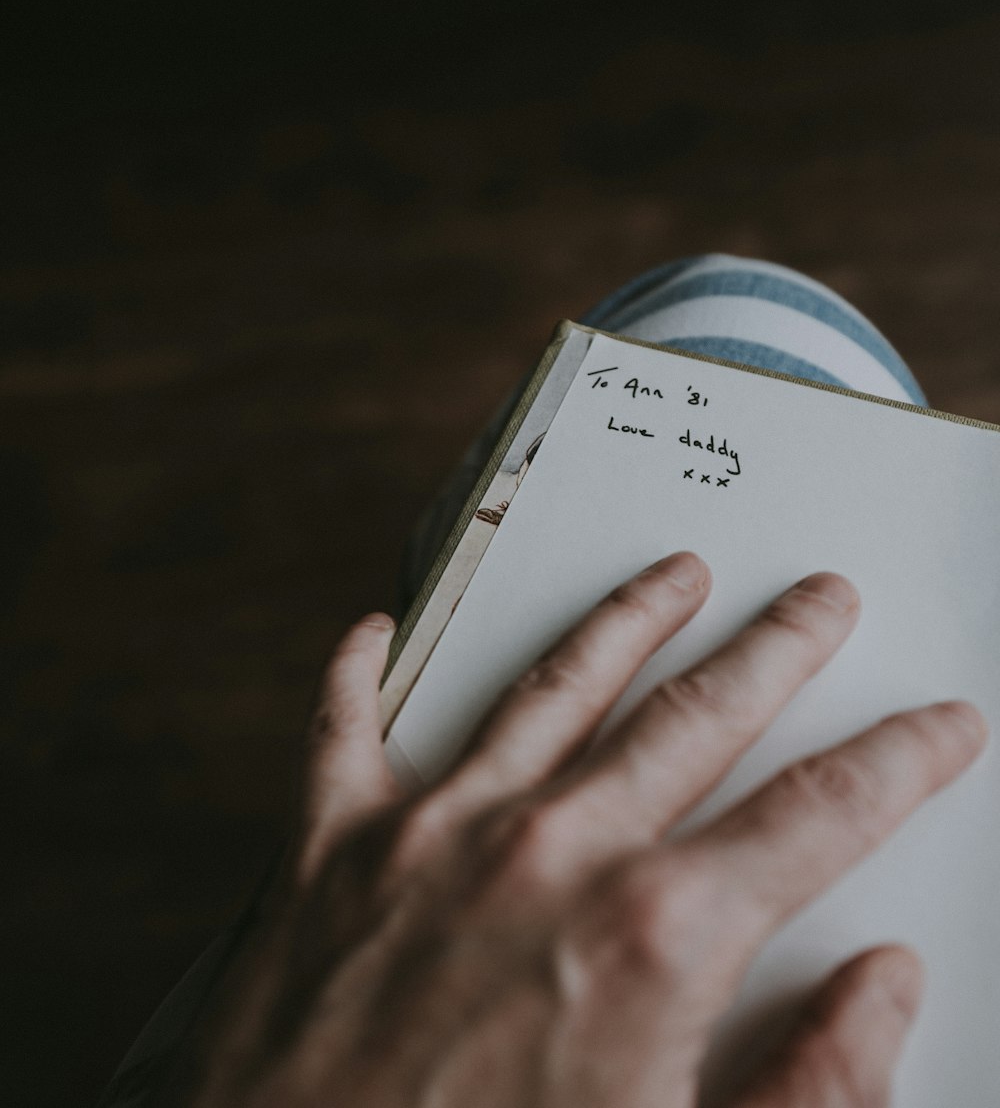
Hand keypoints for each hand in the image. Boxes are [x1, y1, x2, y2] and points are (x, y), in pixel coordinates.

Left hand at [151, 553, 986, 1107]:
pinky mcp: (329, 851)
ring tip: (674, 573)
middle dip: (778, 648)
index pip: (819, 814)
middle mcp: (548, 854)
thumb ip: (811, 1087)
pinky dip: (356, 673)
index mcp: (654, 939)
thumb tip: (881, 985)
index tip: (939, 722)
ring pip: (552, 686)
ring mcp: (432, 836)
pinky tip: (375, 626)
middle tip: (820, 599)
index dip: (899, 759)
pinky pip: (341, 728)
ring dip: (625, 621)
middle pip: (699, 715)